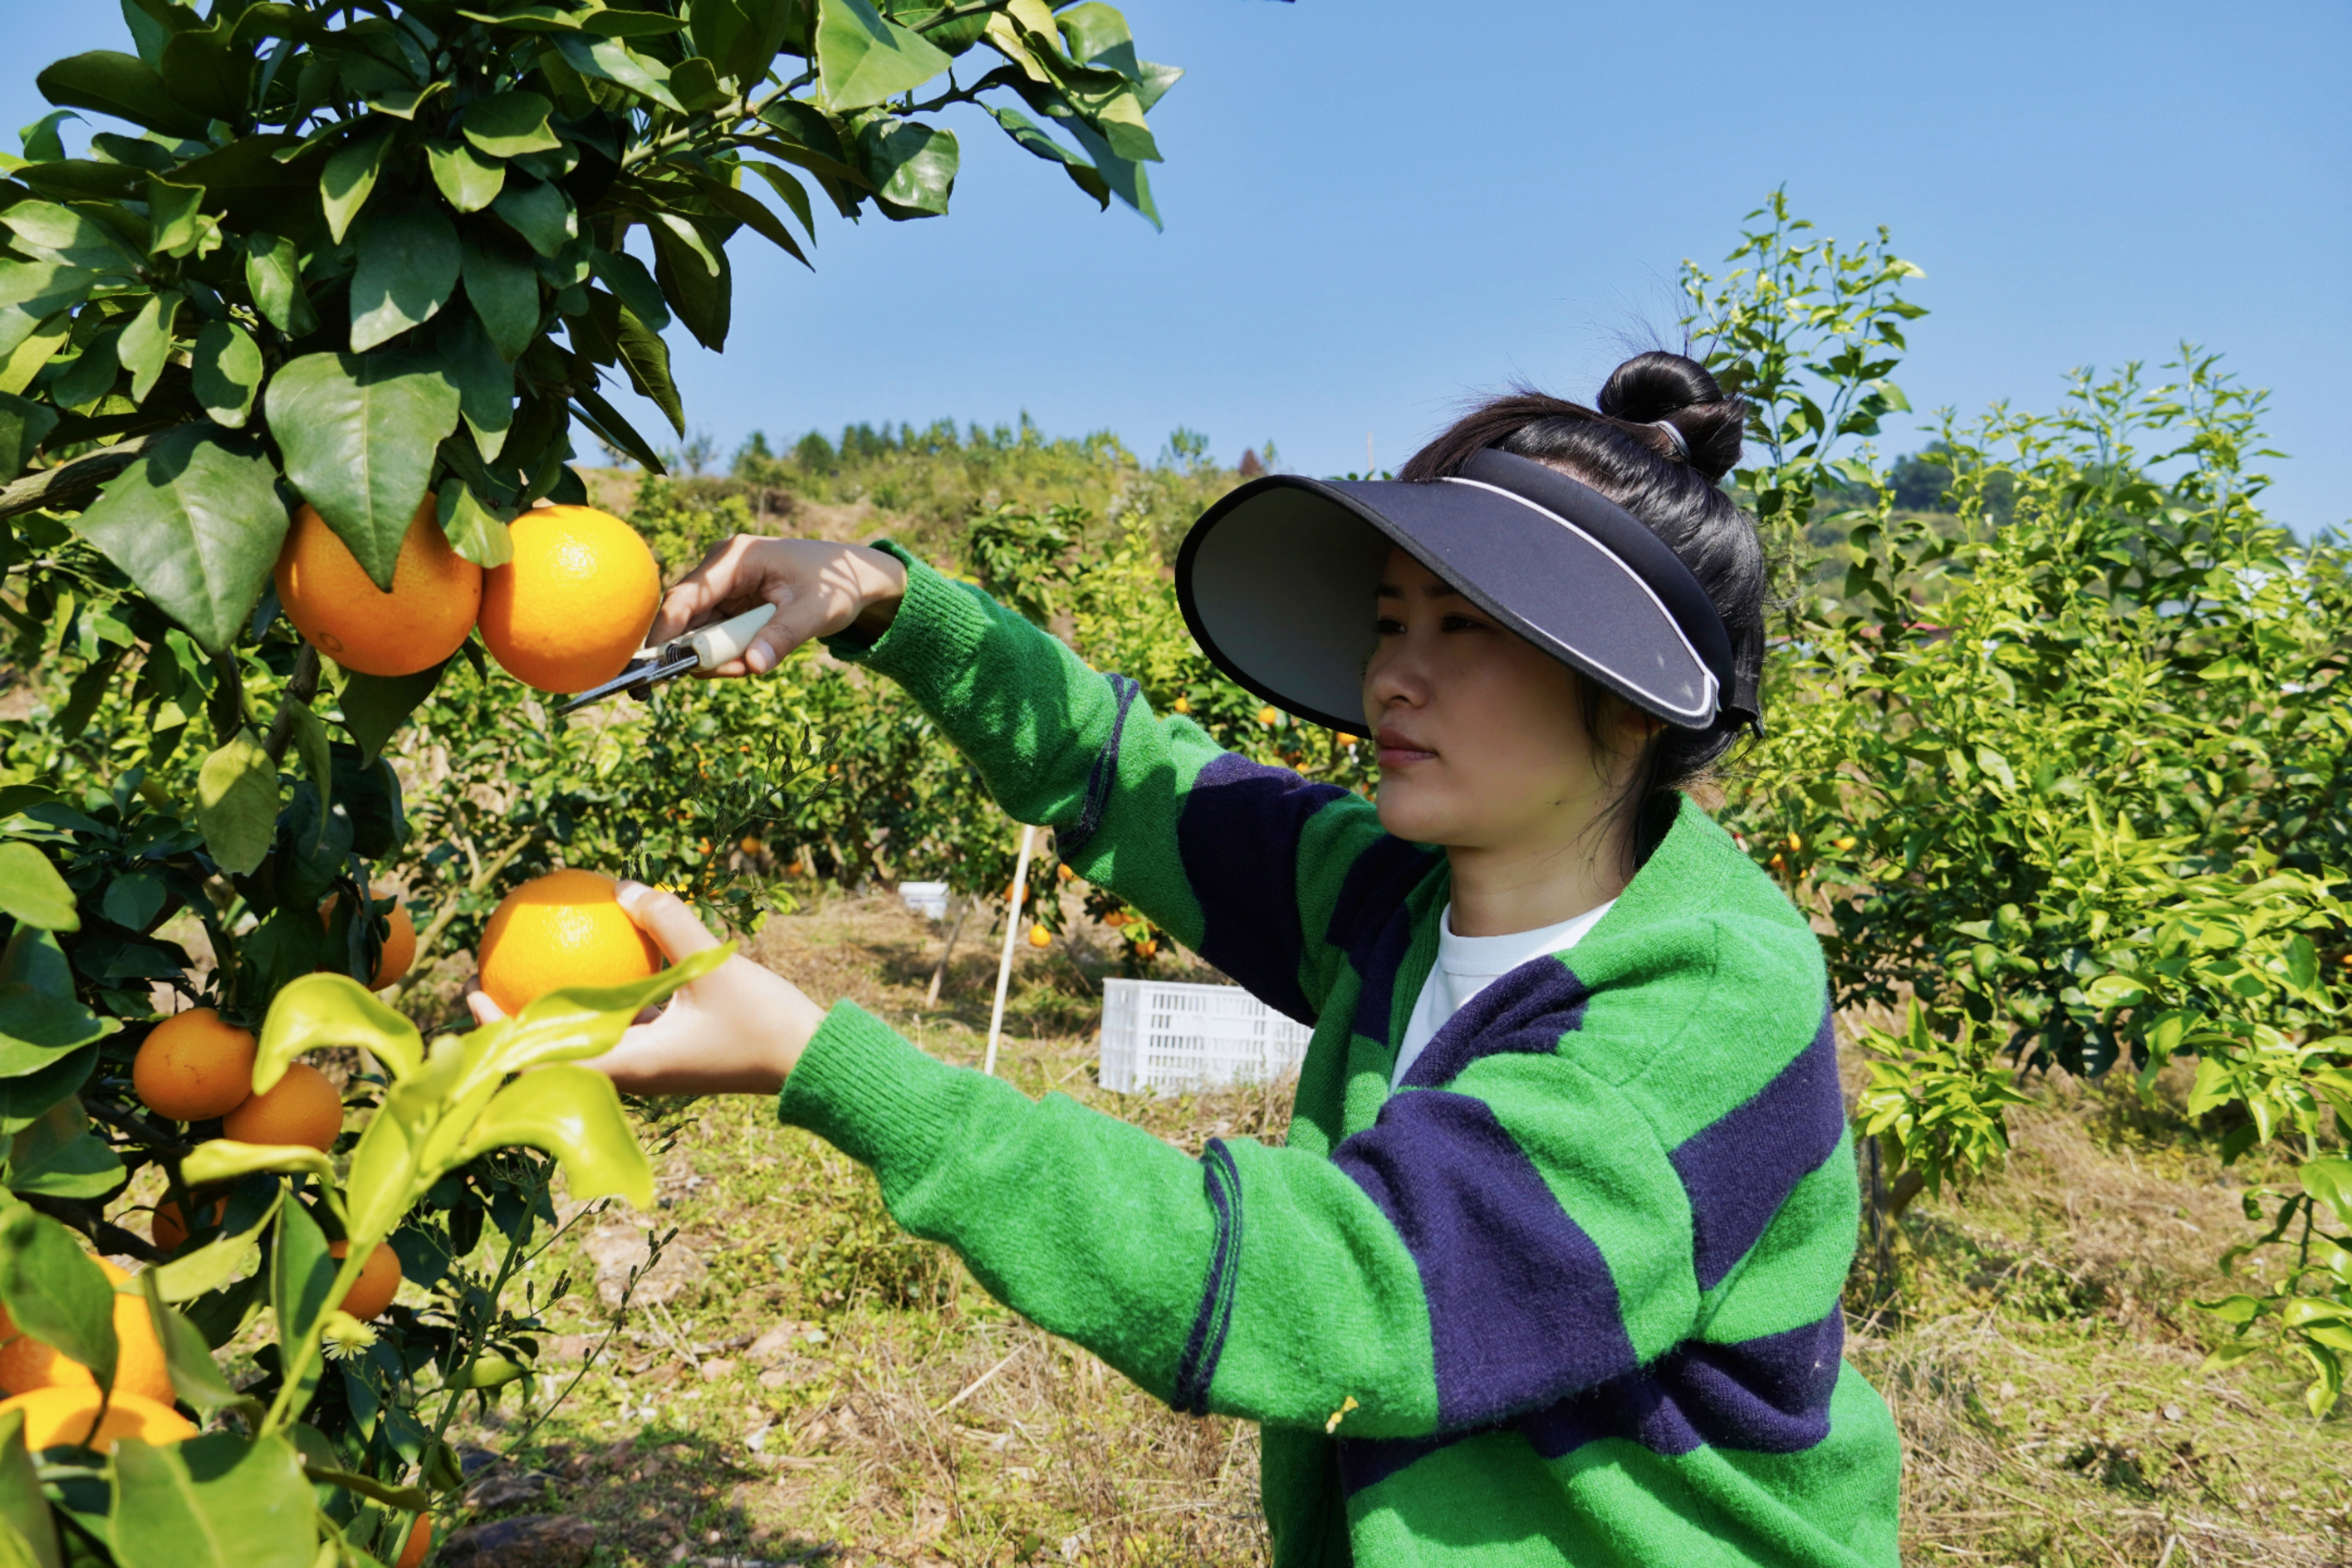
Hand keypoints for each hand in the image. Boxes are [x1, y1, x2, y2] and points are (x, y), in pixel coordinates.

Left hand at [465, 883, 827, 1095]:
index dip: (499, 1027)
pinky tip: (600, 967)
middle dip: (514, 1017)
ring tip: (531, 969)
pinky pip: (622, 1029)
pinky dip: (599, 1005)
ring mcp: (653, 1068)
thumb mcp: (714, 968)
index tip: (472, 989)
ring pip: (586, 1041)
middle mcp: (634, 1074)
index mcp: (632, 1066)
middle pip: (553, 1050)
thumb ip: (668, 923)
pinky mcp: (673, 1056)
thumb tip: (622, 888)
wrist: (811, 1062)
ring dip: (555, 1011)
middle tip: (486, 974)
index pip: (543, 1055)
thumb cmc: (763, 1024)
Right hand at [646, 537, 906, 677]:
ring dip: (716, 658)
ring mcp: (721, 587)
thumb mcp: (815, 612)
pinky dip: (726, 654)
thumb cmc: (834, 585)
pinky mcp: (727, 604)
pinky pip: (712, 635)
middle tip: (734, 673)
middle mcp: (720, 568)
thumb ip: (783, 636)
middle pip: (685, 618)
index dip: (667, 630)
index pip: (686, 595)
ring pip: (697, 631)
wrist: (850, 578)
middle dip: (700, 653)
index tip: (659, 665)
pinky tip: (752, 658)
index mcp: (736, 557)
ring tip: (750, 666)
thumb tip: (753, 665)